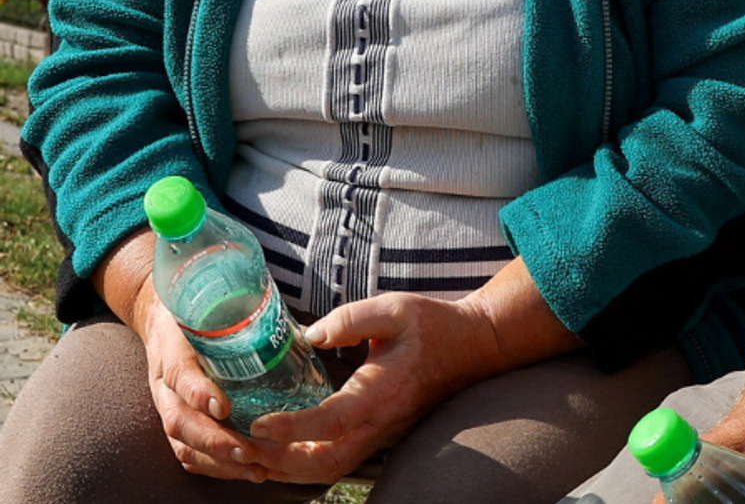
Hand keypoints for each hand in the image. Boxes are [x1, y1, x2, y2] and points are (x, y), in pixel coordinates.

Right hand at [132, 280, 281, 481]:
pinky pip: (185, 449)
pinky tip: (241, 471)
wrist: (161, 313)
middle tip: (248, 451)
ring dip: (217, 459)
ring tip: (254, 468)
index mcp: (174, 351)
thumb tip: (311, 331)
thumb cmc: (197, 309)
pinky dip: (210, 465)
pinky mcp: (174, 417)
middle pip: (179, 420)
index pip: (181, 374)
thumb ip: (249, 316)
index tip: (224, 405)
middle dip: (214, 440)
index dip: (200, 393)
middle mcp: (165, 383)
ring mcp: (166, 404)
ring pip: (182, 441)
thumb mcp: (214, 306)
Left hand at [236, 292, 502, 484]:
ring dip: (284, 470)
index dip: (293, 428)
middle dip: (277, 461)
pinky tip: (273, 454)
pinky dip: (298, 465)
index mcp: (384, 391)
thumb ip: (351, 319)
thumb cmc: (434, 325)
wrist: (472, 346)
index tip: (258, 423)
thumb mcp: (396, 307)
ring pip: (327, 470)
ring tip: (245, 455)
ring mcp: (380, 434)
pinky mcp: (376, 435)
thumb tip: (308, 336)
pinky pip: (333, 462)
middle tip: (238, 446)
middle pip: (325, 463)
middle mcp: (381, 422)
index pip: (333, 420)